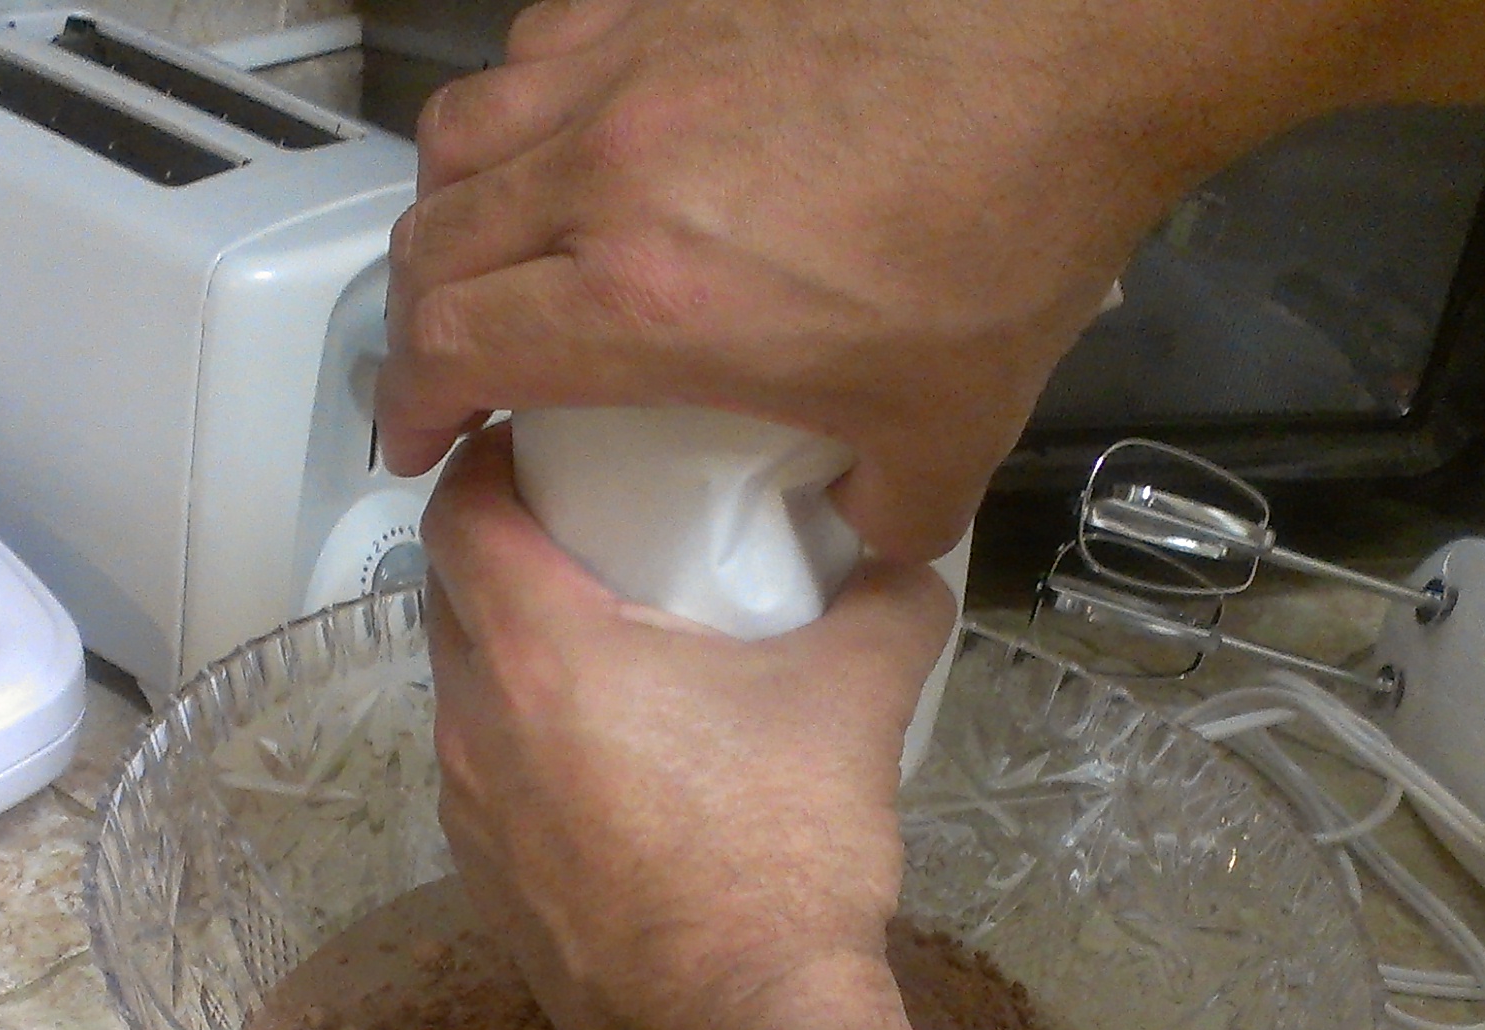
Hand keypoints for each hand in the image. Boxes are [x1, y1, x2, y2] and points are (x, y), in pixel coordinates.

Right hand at [378, 0, 1336, 561]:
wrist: (1070, 58)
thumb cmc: (1010, 228)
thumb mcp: (953, 433)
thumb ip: (886, 511)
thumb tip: (859, 527)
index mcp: (647, 299)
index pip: (454, 349)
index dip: (414, 406)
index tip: (421, 438)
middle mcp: (607, 174)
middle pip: (432, 244)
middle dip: (418, 320)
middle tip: (450, 362)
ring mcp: (630, 69)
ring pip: (463, 134)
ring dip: (453, 206)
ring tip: (488, 249)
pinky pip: (540, 48)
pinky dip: (526, 106)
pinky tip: (575, 139)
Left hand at [422, 424, 956, 1029]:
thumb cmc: (783, 851)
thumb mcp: (856, 697)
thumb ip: (887, 602)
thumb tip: (908, 557)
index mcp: (536, 651)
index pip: (459, 511)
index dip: (489, 461)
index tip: (542, 441)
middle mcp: (473, 725)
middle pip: (450, 598)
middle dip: (506, 552)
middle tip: (591, 531)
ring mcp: (469, 817)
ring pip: (466, 696)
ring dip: (517, 658)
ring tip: (611, 649)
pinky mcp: (487, 890)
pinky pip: (489, 782)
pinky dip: (530, 748)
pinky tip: (616, 766)